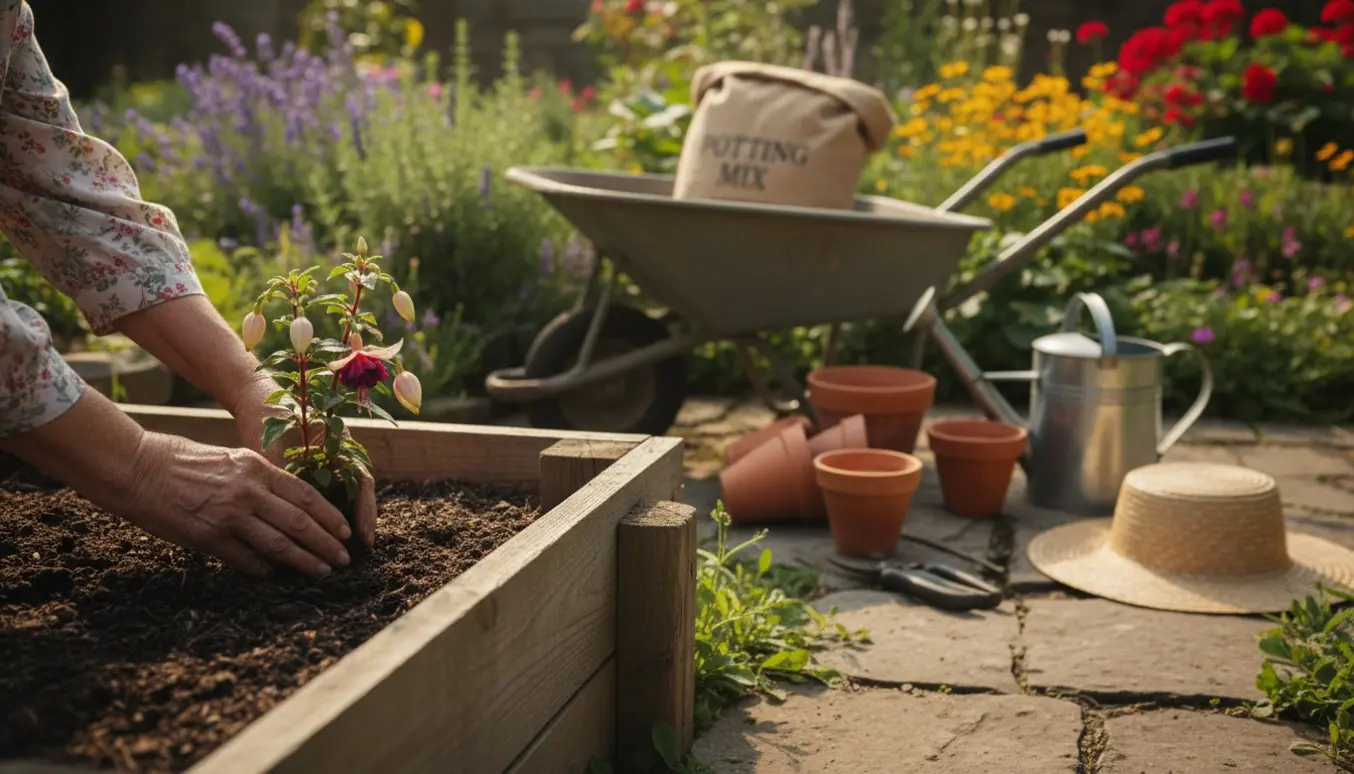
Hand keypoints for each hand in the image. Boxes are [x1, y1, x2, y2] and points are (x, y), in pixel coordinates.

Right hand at [127, 430, 353, 577]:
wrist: (135, 468)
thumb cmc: (180, 459)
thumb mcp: (230, 458)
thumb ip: (258, 478)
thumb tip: (286, 502)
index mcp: (256, 468)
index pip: (307, 495)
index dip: (330, 517)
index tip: (346, 531)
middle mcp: (248, 492)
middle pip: (300, 524)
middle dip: (326, 545)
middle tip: (343, 560)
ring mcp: (229, 516)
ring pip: (279, 545)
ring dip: (304, 562)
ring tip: (321, 572)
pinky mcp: (207, 538)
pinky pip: (245, 559)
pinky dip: (263, 569)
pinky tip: (273, 576)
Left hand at [229, 374, 377, 548]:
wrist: (257, 400)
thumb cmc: (270, 418)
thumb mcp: (279, 448)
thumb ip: (288, 477)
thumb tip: (291, 517)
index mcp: (341, 442)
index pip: (362, 480)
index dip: (364, 510)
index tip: (361, 536)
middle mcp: (342, 453)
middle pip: (358, 492)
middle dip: (360, 522)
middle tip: (355, 552)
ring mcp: (332, 460)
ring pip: (345, 495)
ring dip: (343, 521)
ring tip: (339, 549)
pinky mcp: (317, 468)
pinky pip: (327, 494)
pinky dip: (325, 514)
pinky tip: (318, 535)